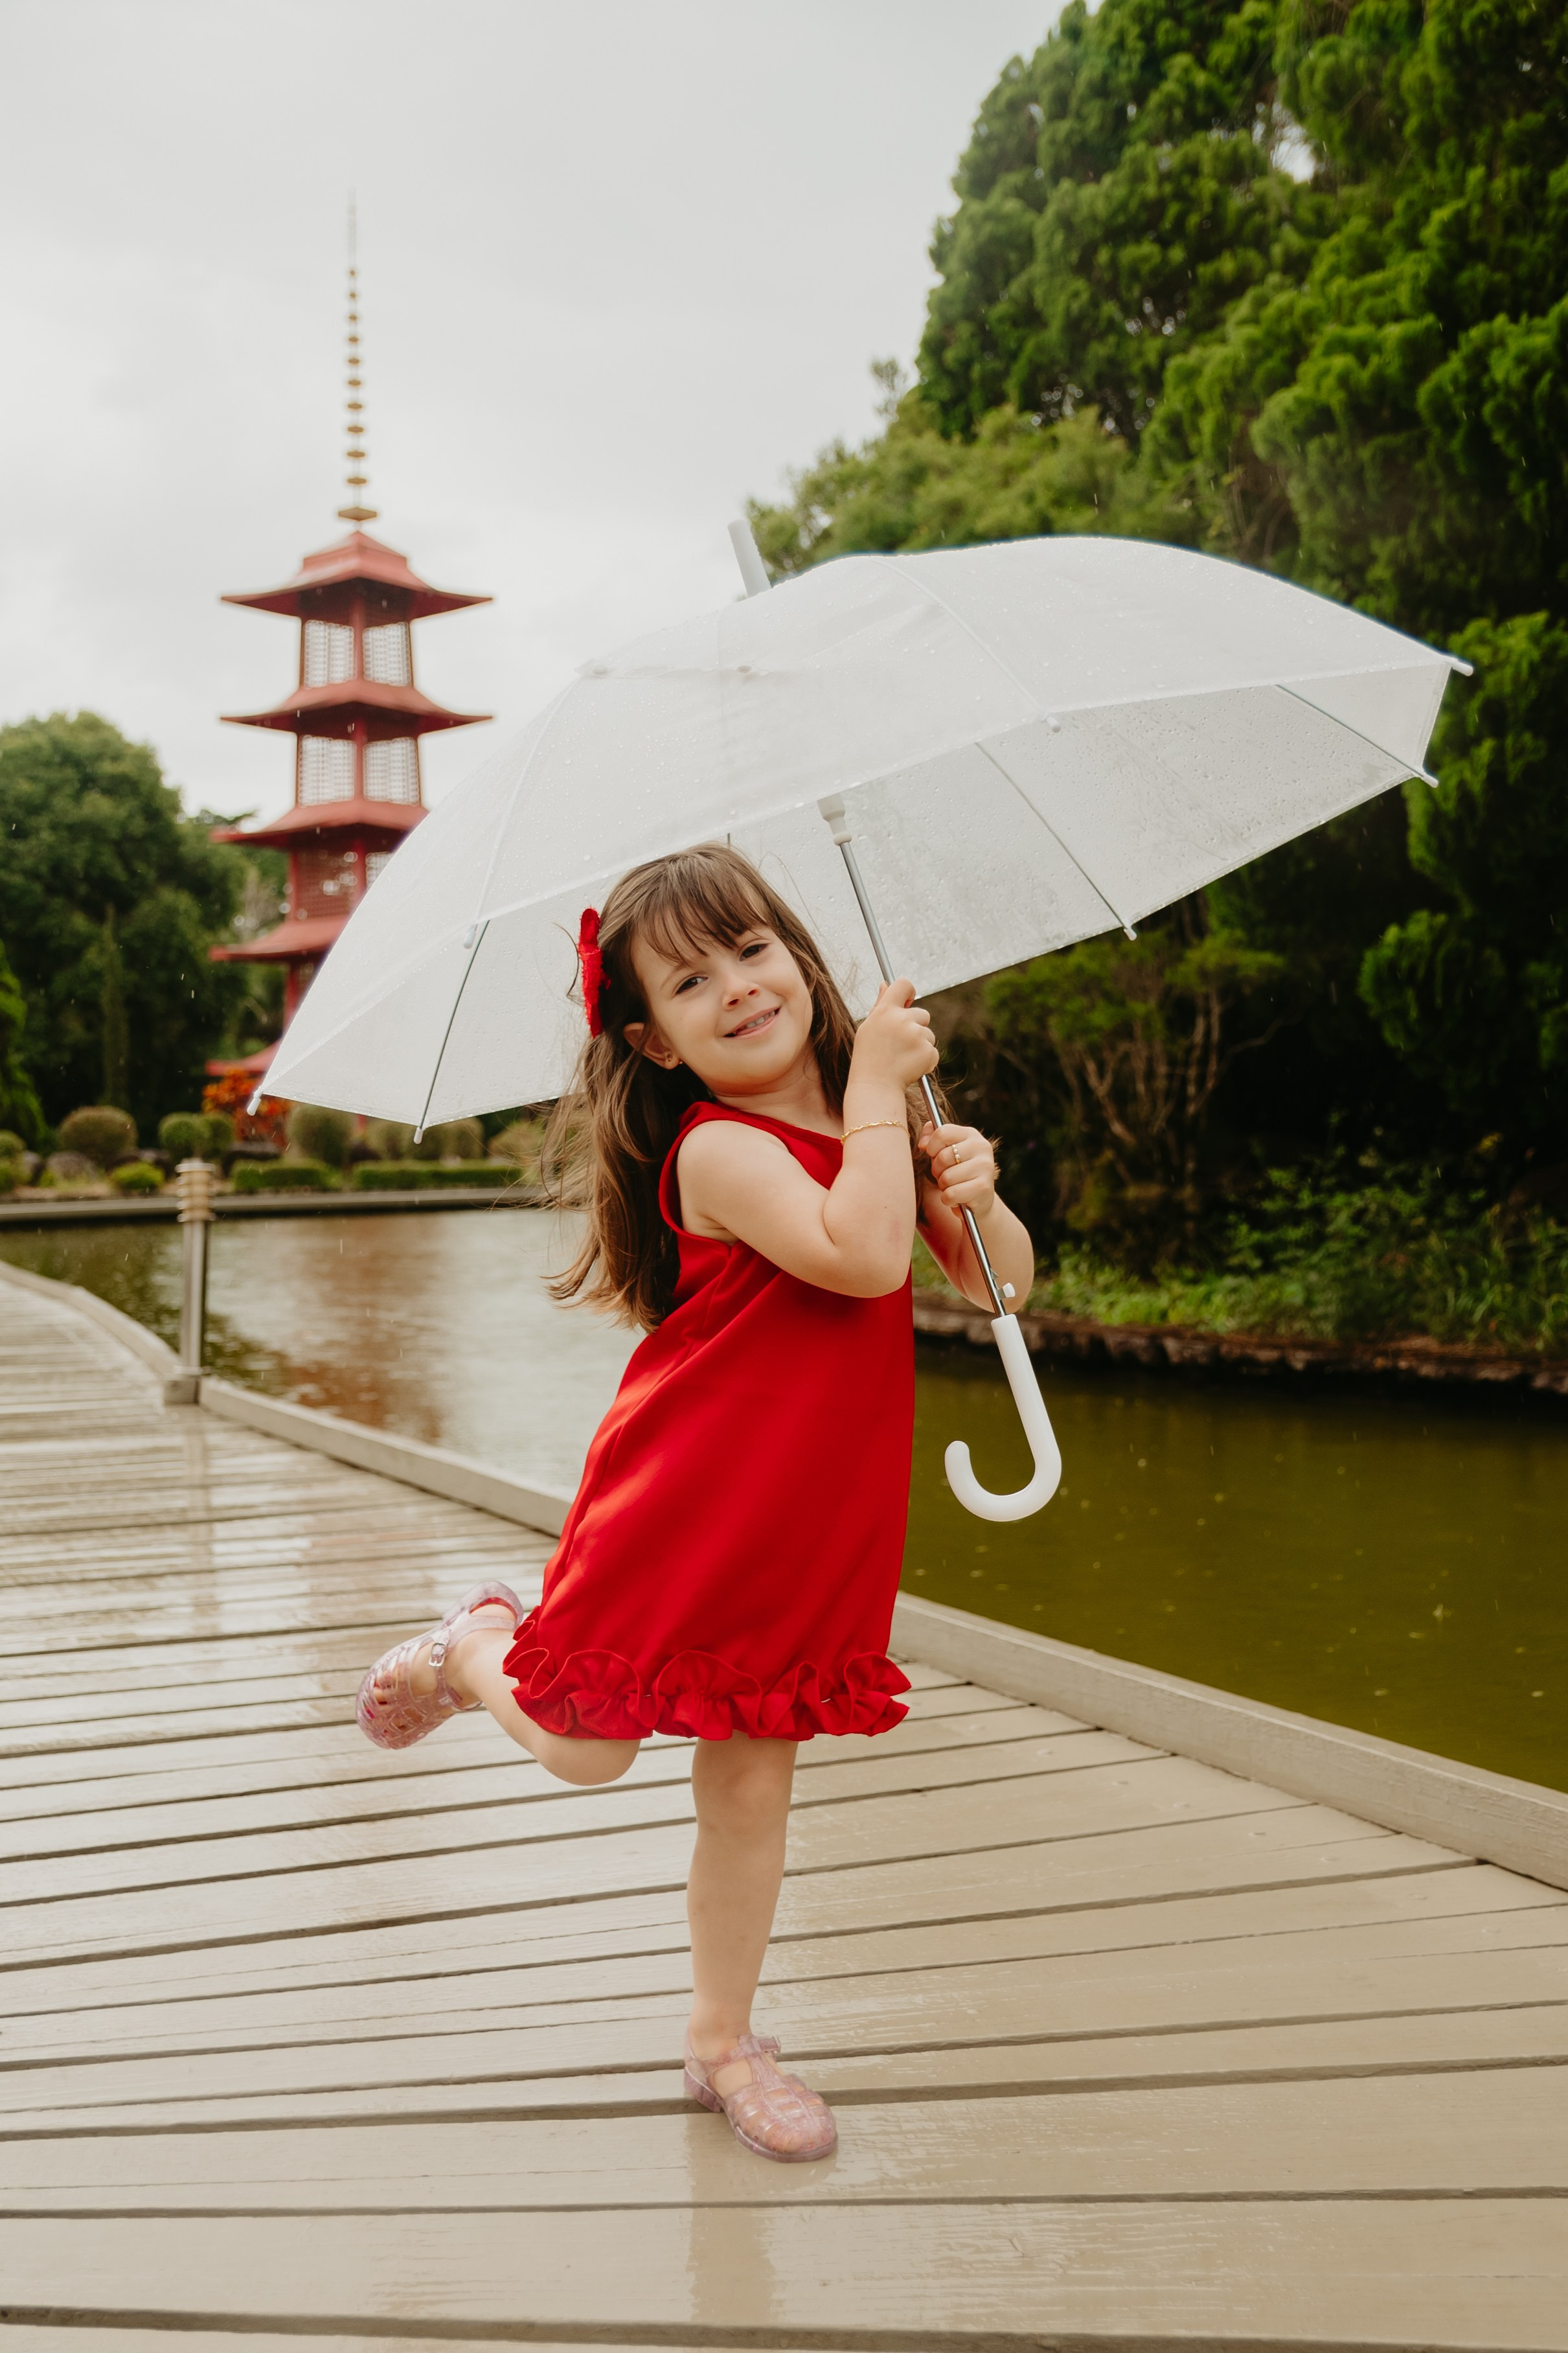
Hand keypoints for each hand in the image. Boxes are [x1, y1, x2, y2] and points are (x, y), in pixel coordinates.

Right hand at [849, 978, 938, 1093]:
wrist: (875, 1087)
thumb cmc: (869, 1057)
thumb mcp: (869, 1028)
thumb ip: (880, 1004)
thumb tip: (884, 983)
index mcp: (885, 1011)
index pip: (903, 985)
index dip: (908, 992)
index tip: (907, 1002)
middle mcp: (902, 1020)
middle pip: (922, 1014)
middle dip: (916, 1027)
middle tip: (899, 1045)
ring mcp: (916, 1036)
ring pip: (928, 1035)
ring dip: (920, 1045)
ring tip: (902, 1058)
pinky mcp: (928, 1051)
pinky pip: (933, 1051)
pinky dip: (925, 1060)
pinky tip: (909, 1067)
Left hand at [919, 1121, 997, 1218]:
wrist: (980, 1199)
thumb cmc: (957, 1172)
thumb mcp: (945, 1151)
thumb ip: (931, 1138)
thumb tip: (923, 1144)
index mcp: (971, 1134)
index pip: (942, 1133)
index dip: (931, 1147)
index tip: (933, 1155)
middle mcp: (981, 1147)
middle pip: (942, 1157)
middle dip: (937, 1171)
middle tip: (945, 1175)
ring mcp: (985, 1166)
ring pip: (946, 1177)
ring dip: (943, 1186)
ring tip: (954, 1186)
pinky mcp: (983, 1187)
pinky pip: (951, 1194)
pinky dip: (948, 1199)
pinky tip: (958, 1198)